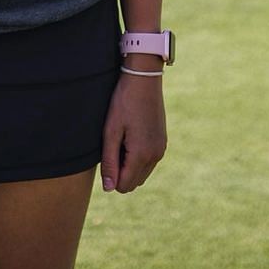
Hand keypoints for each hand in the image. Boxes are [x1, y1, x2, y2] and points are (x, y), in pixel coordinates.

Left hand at [100, 72, 166, 193]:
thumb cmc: (124, 102)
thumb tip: (109, 189)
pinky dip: (138, 158)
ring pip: (142, 174)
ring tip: (122, 139)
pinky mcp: (162, 142)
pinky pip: (149, 162)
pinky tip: (131, 136)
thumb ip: (109, 162)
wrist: (144, 79)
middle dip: (121, 172)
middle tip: (113, 145)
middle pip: (134, 183)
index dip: (111, 176)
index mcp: (142, 155)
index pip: (124, 186)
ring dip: (129, 165)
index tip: (106, 152)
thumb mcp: (110, 131)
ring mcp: (161, 149)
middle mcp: (155, 156)